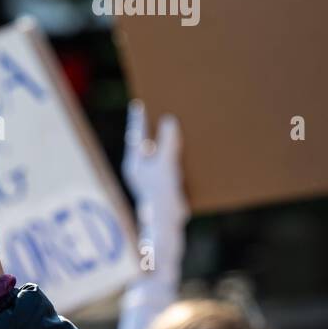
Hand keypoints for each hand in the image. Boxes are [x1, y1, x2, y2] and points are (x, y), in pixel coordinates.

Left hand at [121, 101, 185, 228]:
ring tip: (181, 123)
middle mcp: (141, 168)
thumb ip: (168, 142)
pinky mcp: (165, 184)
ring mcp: (153, 177)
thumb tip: (169, 120)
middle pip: (149, 142)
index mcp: (134, 162)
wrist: (168, 226)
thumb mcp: (165, 165)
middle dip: (157, 127)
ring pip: (162, 153)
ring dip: (171, 140)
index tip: (141, 102)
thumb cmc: (161, 196)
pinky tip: (193, 148)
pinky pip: (172, 164)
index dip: (140, 118)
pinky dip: (180, 155)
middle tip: (164, 107)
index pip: (136, 135)